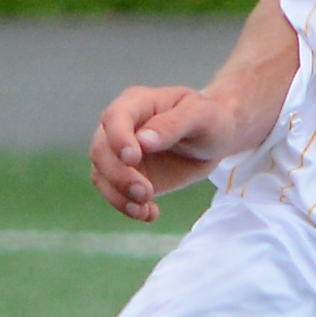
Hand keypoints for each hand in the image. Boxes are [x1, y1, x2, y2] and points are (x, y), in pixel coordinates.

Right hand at [88, 74, 270, 222]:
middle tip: (146, 192)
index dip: (118, 138)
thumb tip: (143, 140)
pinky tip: (150, 214)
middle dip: (119, 175)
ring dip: (118, 196)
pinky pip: (113, 193)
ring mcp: (119, 152)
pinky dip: (127, 207)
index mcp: (137, 103)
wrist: (214, 140)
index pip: (115, 117)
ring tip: (147, 209)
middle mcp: (121, 126)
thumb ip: (173, 125)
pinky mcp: (125, 176)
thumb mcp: (200, 116)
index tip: (133, 158)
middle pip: (101, 150)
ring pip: (101, 174)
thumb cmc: (209, 120)